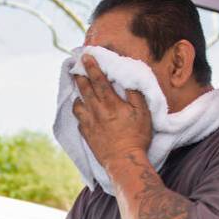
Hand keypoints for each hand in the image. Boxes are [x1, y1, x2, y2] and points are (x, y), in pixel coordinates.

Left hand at [72, 54, 152, 169]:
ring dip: (77, 95)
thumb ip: (135, 94)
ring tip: (78, 90)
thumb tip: (129, 79)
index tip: (86, 57)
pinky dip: (79, 113)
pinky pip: (79, 120)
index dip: (92, 67)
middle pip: (84, 90)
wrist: (123, 161)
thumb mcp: (143, 112)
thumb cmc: (136, 136)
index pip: (99, 80)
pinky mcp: (86, 135)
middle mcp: (96, 111)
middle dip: (79, 77)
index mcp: (110, 103)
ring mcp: (89, 124)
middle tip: (75, 68)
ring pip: (78, 105)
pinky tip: (82, 111)